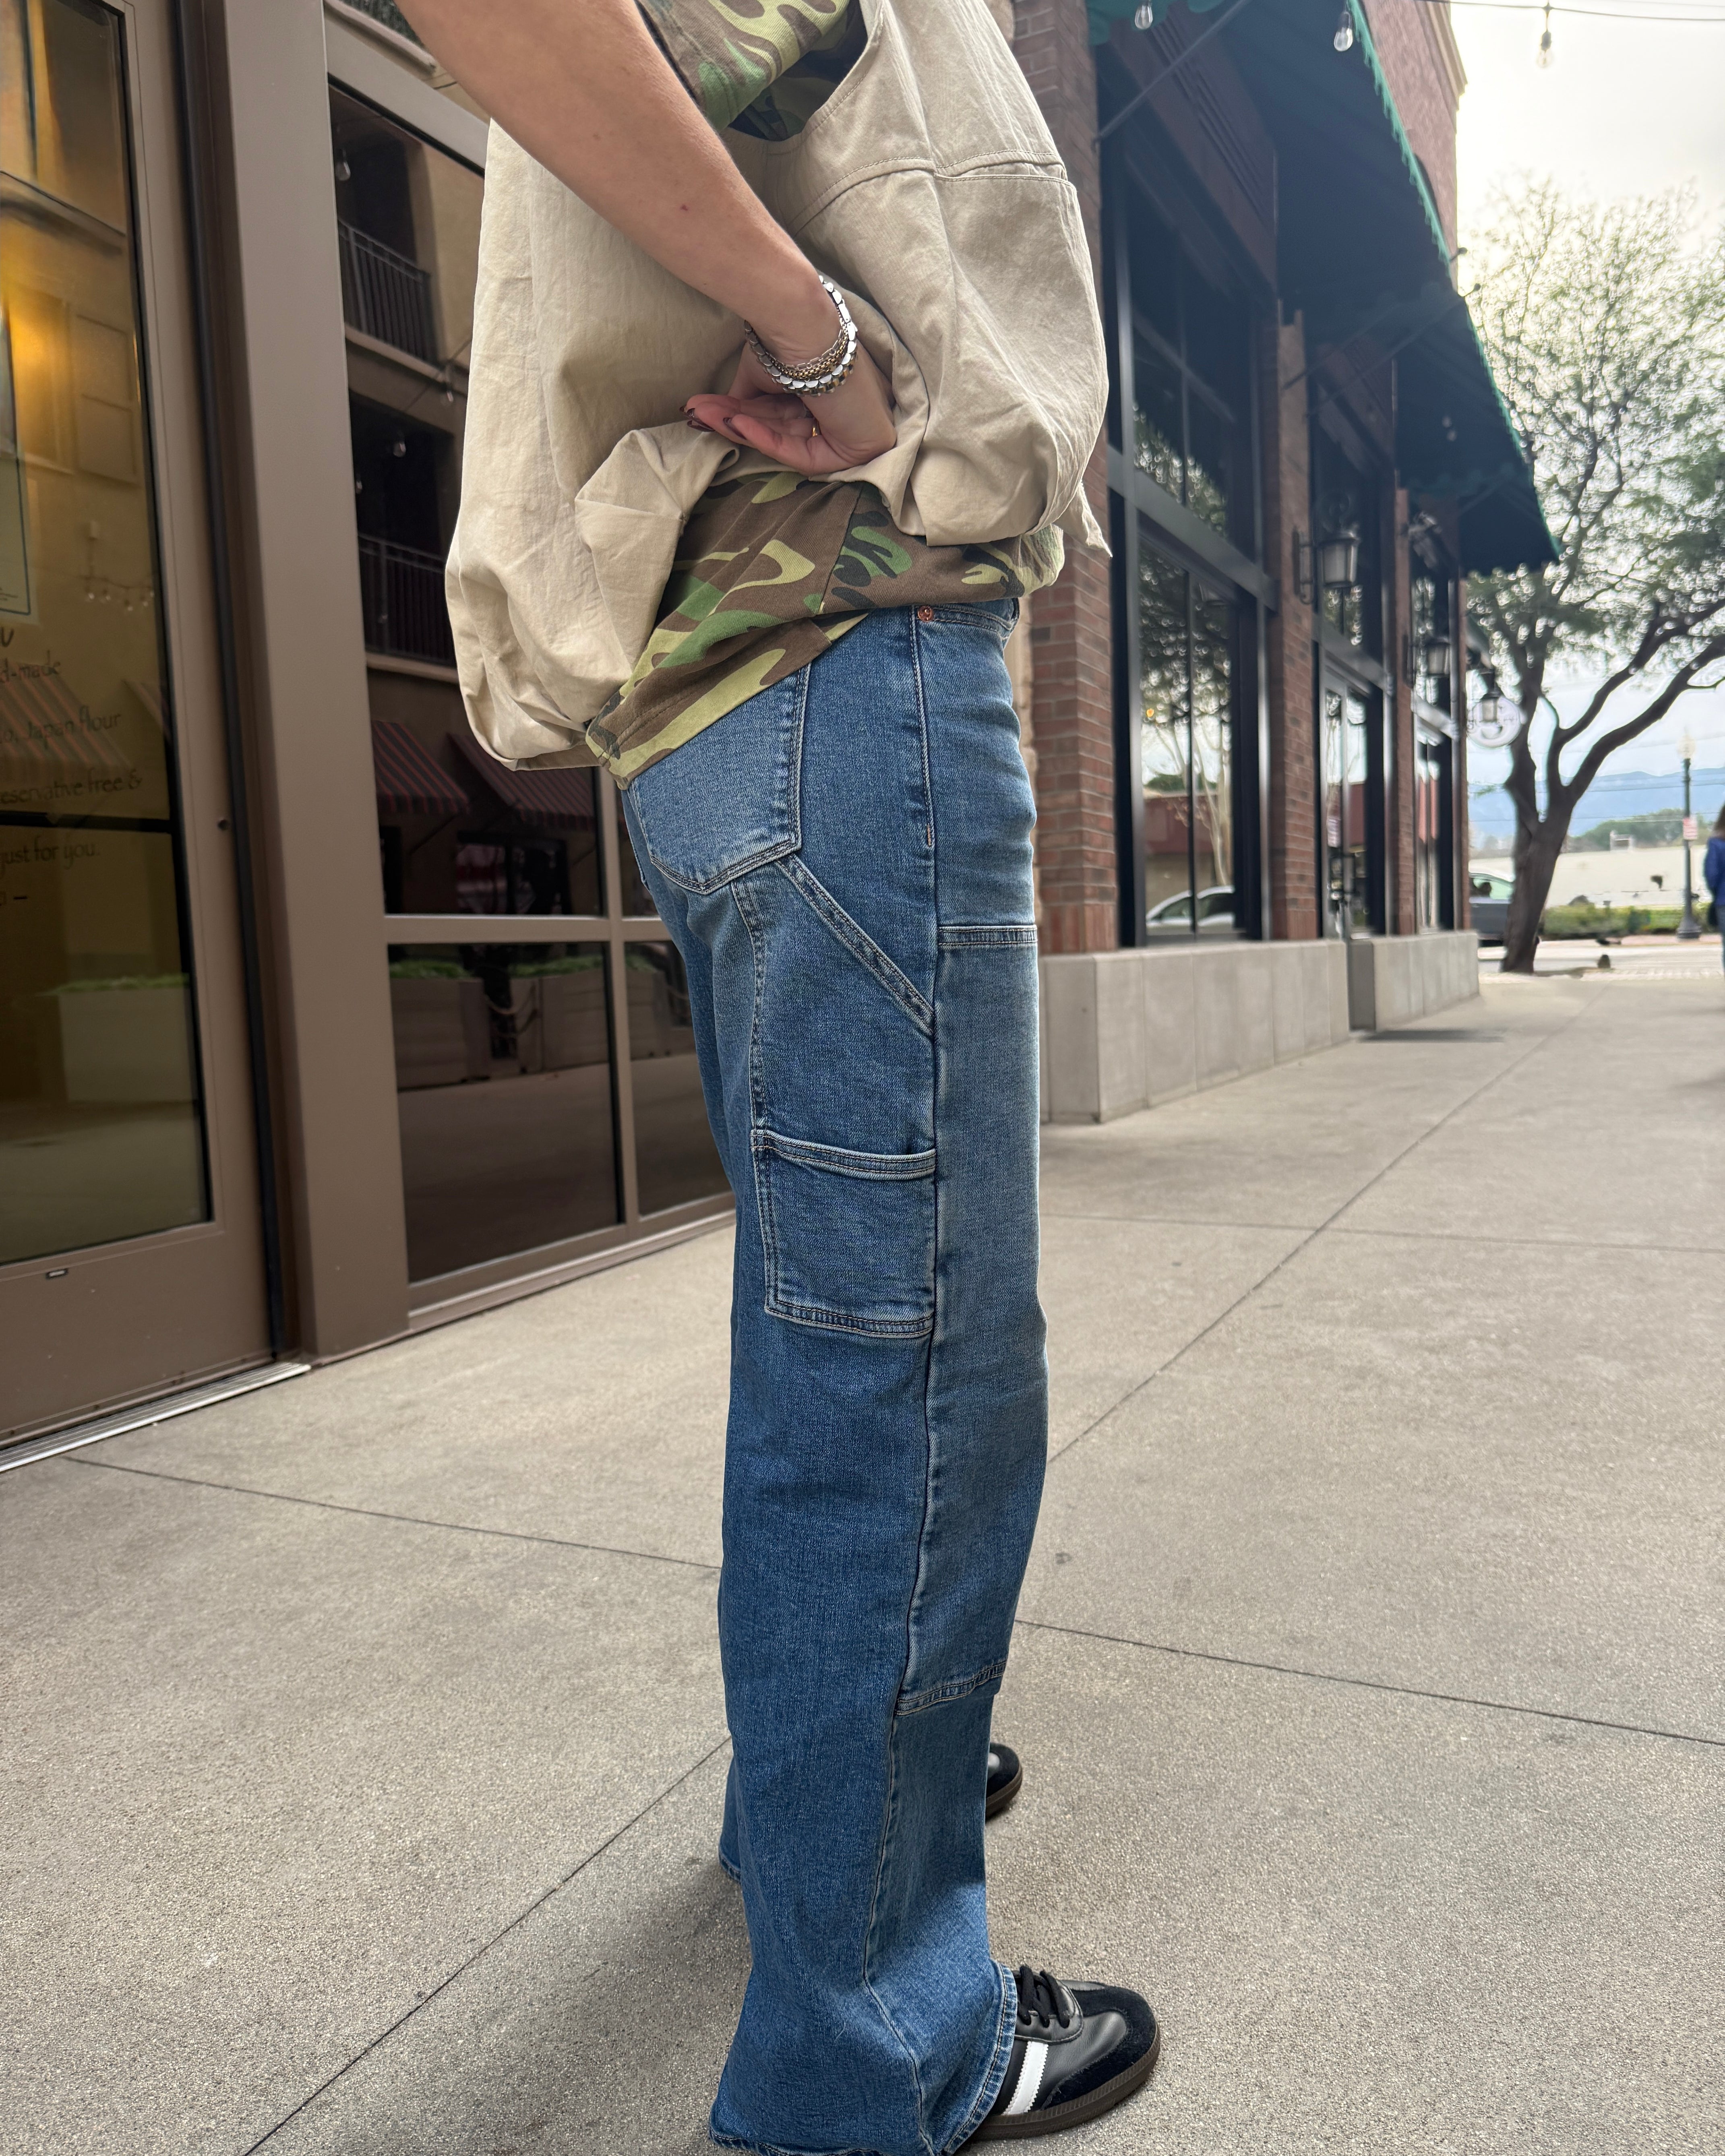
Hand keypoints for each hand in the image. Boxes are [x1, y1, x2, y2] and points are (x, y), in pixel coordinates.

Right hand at [685, 335, 895, 476]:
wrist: (804, 319)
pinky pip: (805, 455)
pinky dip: (767, 440)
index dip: (743, 413)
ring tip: (703, 414)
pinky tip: (734, 423)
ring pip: (788, 441)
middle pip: (783, 428)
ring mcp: (858, 430)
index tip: (703, 409)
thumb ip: (746, 399)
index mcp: (832, 390)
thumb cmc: (788, 335)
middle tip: (696, 414)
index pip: (783, 413)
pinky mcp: (863, 446)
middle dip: (736, 421)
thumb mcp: (761, 373)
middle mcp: (847, 410)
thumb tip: (712, 414)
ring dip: (742, 428)